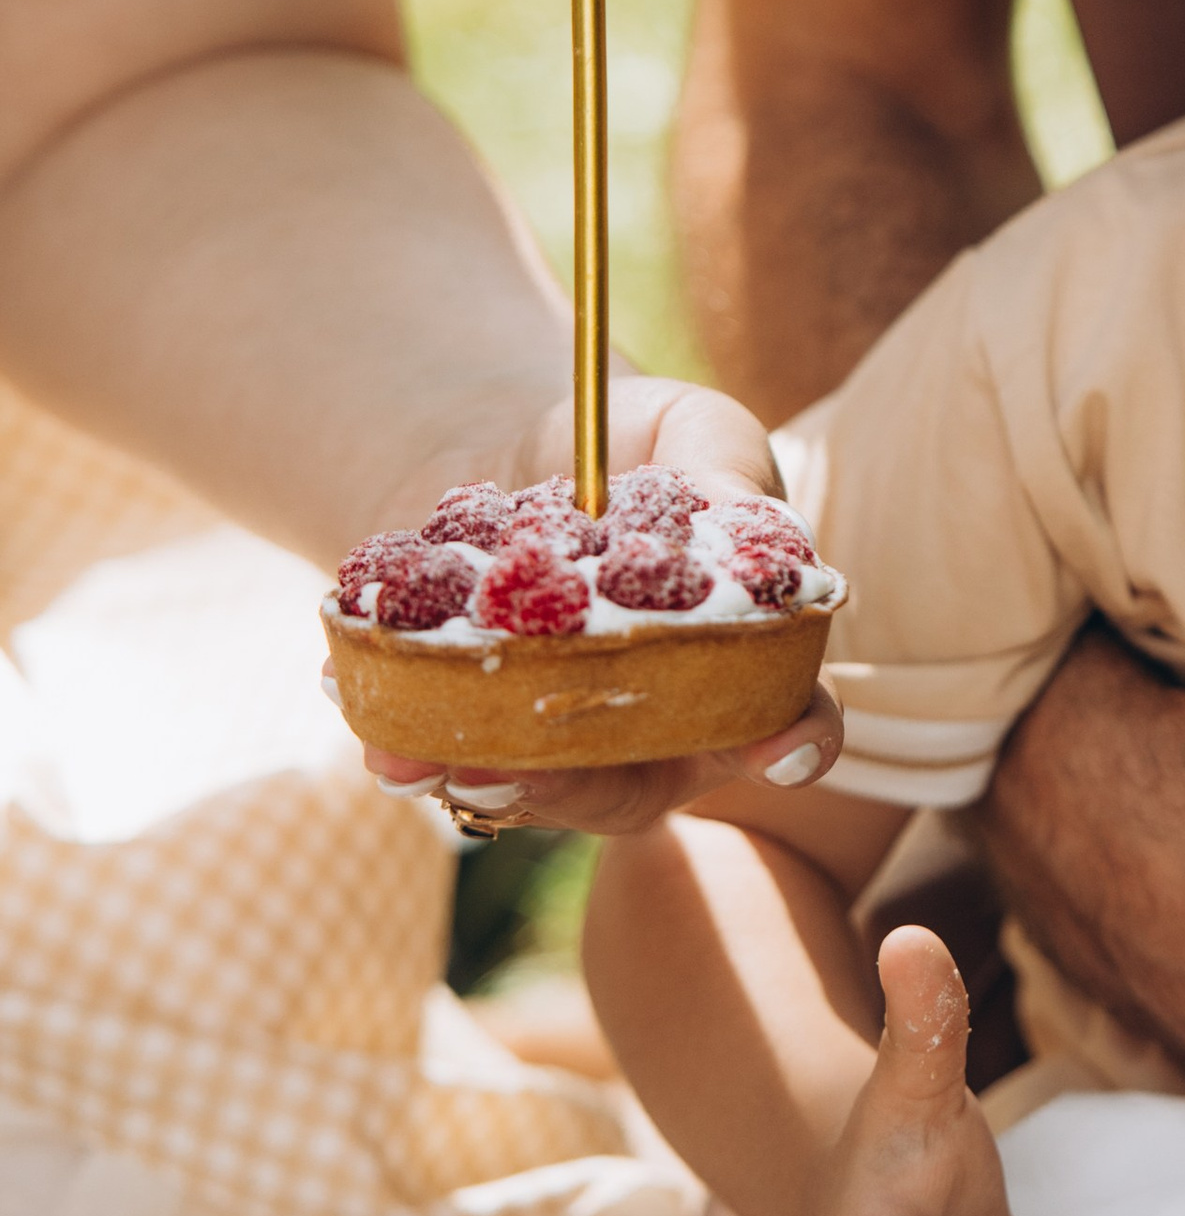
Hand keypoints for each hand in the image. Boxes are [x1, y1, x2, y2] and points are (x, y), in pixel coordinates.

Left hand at [358, 371, 831, 832]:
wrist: (503, 443)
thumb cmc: (629, 438)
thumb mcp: (687, 422)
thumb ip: (723, 465)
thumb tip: (728, 514)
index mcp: (740, 664)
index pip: (789, 721)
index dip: (797, 742)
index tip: (781, 750)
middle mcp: (659, 728)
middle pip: (637, 790)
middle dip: (576, 791)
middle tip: (518, 772)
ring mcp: (562, 743)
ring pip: (527, 793)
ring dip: (469, 781)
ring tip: (412, 758)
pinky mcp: (473, 731)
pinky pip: (437, 755)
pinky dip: (396, 738)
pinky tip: (355, 697)